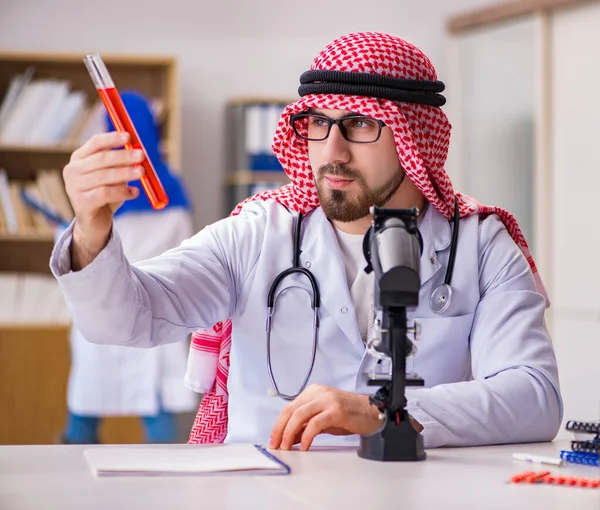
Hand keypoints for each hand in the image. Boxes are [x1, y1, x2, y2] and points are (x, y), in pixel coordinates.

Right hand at [63, 132, 144, 267]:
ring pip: (104, 176)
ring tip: (141, 173)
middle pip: (101, 159)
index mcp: (79, 158)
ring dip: (125, 173)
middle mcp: (73, 171)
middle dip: (123, 156)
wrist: (94, 222)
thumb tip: (138, 151)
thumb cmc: (105, 194)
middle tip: (141, 156)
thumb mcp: (112, 175)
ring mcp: (74, 187)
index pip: (95, 143)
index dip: (112, 139)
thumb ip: (121, 163)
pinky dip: (122, 192)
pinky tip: (134, 193)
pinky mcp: (81, 203)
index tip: (129, 137)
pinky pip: (105, 194)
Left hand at [269, 384, 382, 451]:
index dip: (278, 424)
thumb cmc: (349, 415)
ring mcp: (327, 400)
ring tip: (287, 447)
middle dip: (280, 430)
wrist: (373, 412)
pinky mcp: (336, 410)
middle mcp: (318, 393)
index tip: (274, 439)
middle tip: (276, 445)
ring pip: (299, 415)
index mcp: (313, 392)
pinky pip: (315, 424)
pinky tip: (305, 446)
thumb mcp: (323, 419)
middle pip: (291, 410)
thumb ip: (306, 425)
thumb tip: (290, 438)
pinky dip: (306, 436)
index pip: (289, 407)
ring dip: (289, 433)